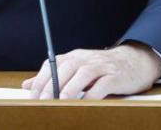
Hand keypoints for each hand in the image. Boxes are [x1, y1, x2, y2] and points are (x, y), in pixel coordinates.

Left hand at [21, 42, 160, 99]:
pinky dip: (93, 94)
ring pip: (83, 74)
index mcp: (74, 57)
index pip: (53, 64)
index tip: (33, 97)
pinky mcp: (115, 76)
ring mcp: (101, 66)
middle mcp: (86, 58)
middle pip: (66, 68)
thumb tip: (27, 85)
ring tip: (61, 102)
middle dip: (52, 86)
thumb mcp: (76, 69)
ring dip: (71, 88)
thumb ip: (52, 78)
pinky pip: (103, 84)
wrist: (134, 62)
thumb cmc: (101, 69)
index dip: (41, 80)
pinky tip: (86, 103)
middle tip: (43, 102)